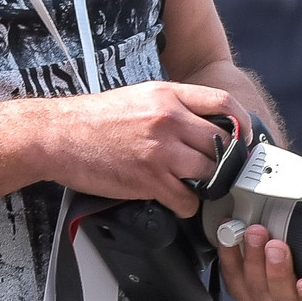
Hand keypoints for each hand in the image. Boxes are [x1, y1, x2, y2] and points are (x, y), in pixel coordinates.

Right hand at [36, 79, 243, 215]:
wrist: (57, 135)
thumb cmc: (93, 119)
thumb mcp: (138, 97)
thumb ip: (171, 105)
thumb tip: (201, 124)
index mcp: (168, 95)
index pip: (223, 104)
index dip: (242, 124)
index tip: (244, 138)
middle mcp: (168, 119)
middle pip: (223, 144)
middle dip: (225, 161)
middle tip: (221, 171)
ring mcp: (160, 151)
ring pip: (210, 173)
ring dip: (207, 185)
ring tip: (194, 186)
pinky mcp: (149, 179)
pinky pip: (187, 199)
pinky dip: (186, 205)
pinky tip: (175, 201)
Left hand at [216, 154, 301, 300]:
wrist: (284, 240)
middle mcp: (293, 299)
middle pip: (283, 295)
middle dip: (277, 269)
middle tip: (274, 243)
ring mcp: (267, 298)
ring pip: (257, 290)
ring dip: (254, 262)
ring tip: (255, 235)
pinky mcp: (244, 290)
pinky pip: (234, 282)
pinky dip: (231, 262)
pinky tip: (231, 243)